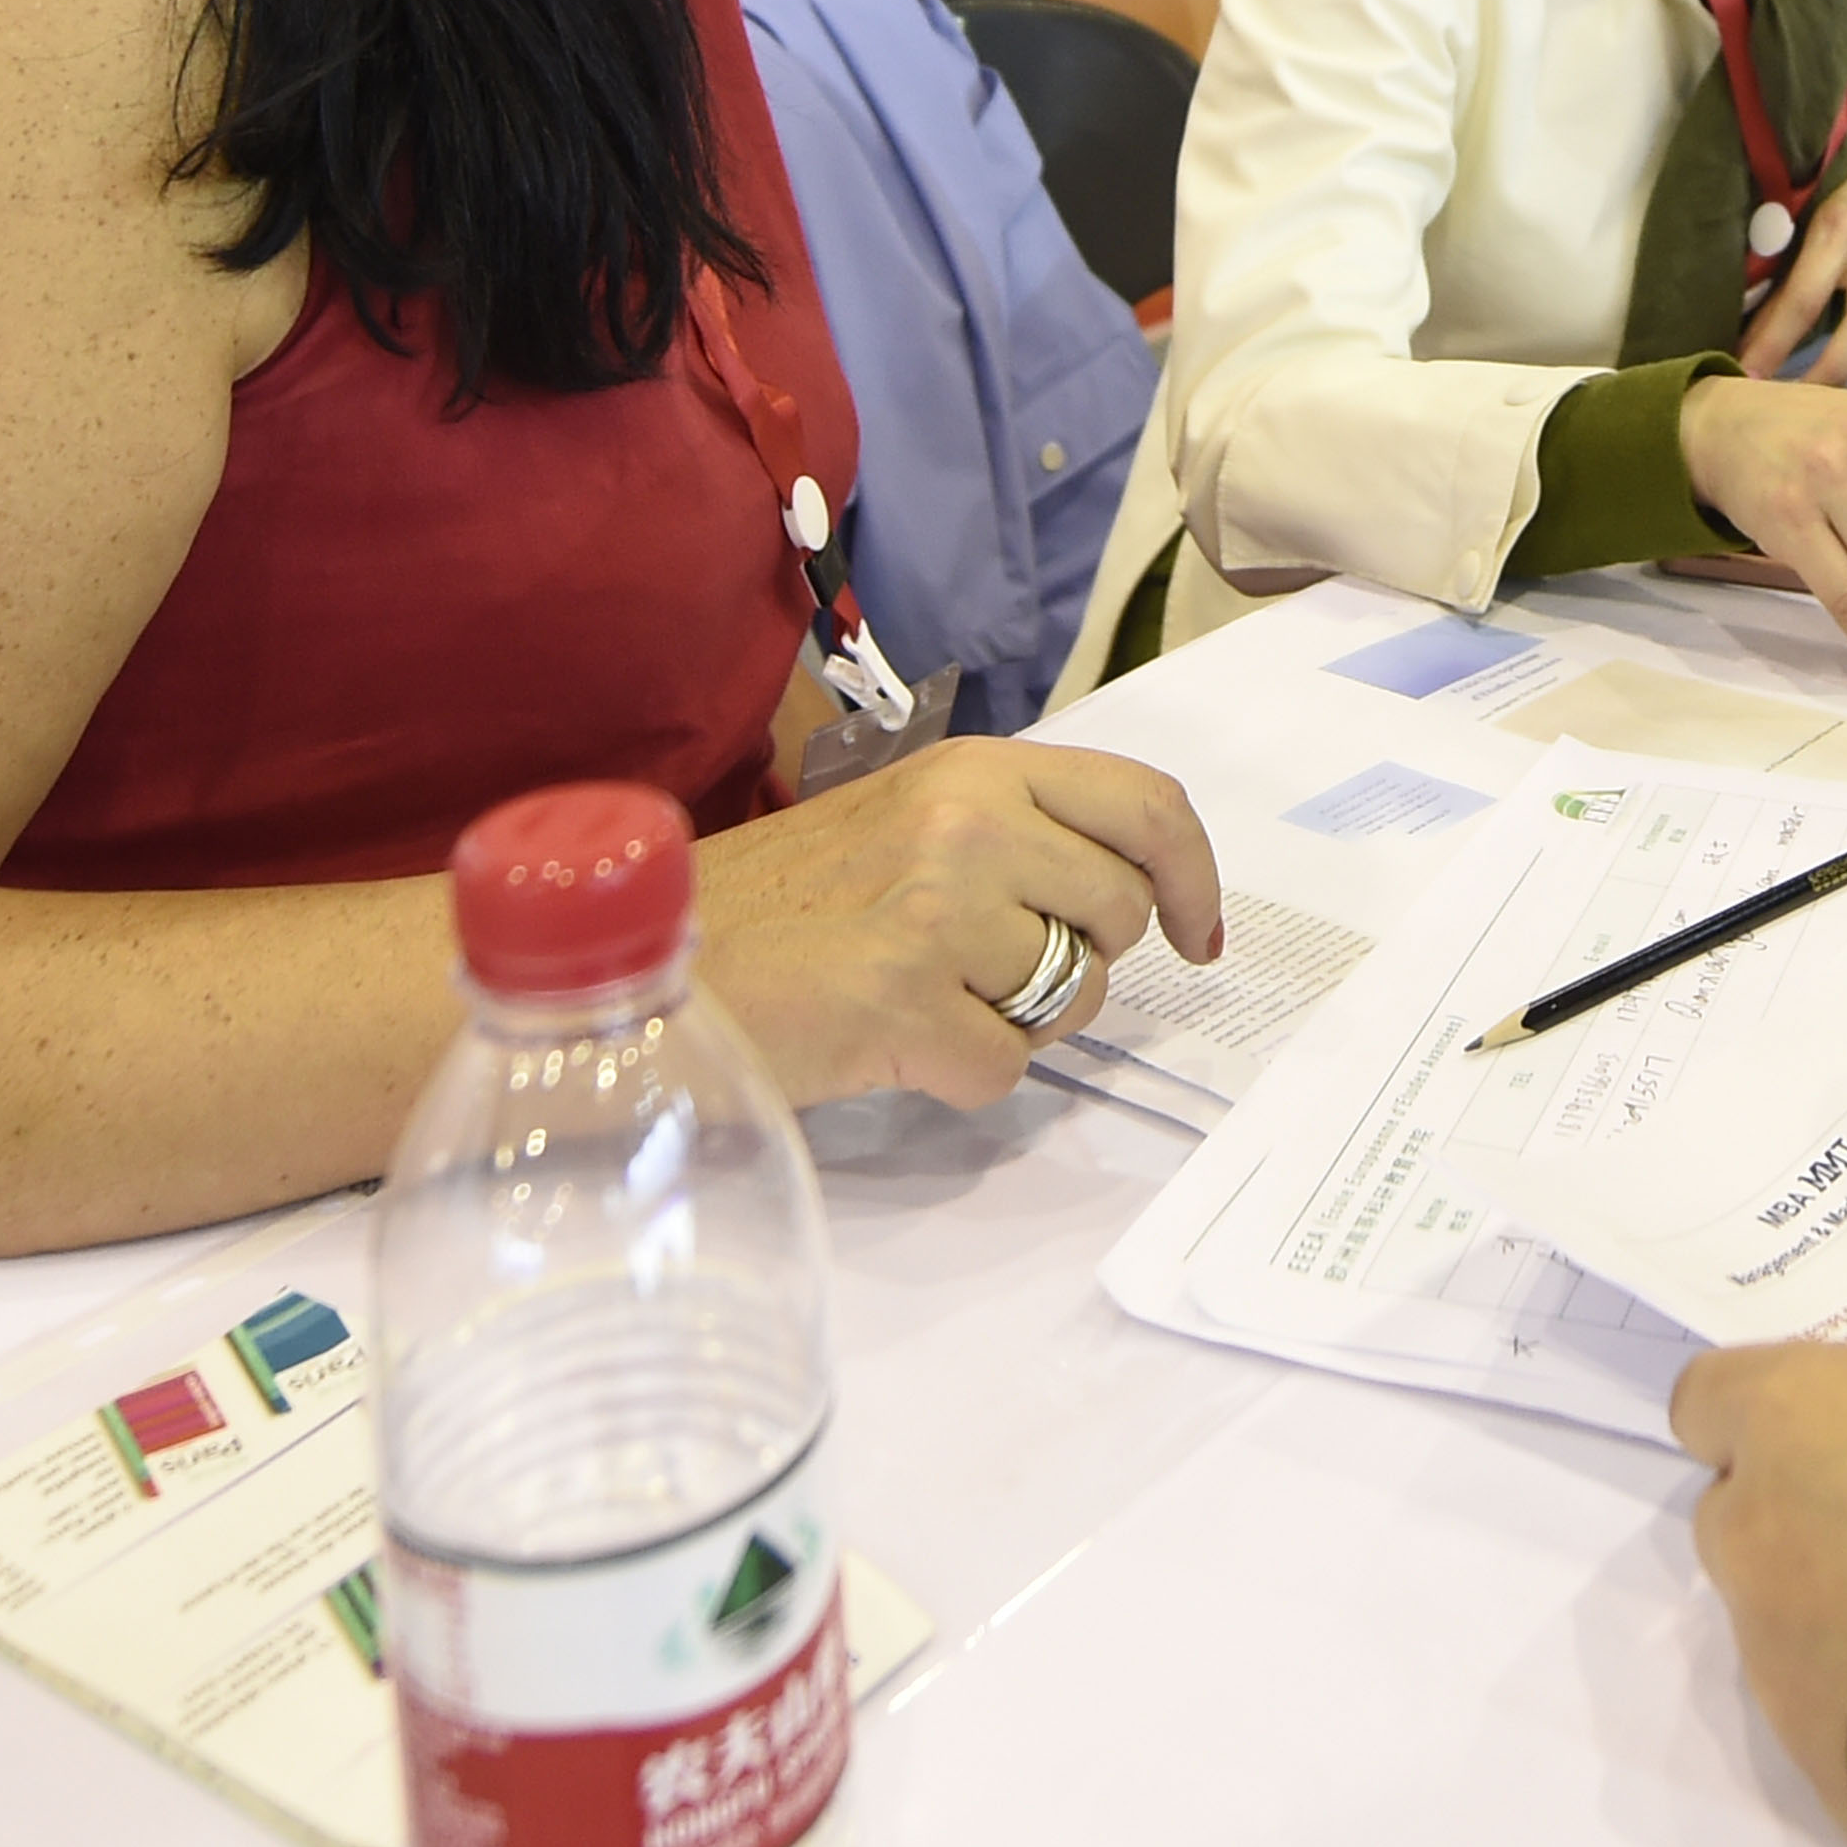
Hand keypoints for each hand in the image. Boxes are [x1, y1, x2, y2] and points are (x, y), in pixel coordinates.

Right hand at [690, 736, 1224, 1108]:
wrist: (651, 961)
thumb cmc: (771, 909)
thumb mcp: (899, 826)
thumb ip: (1006, 839)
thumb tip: (1116, 889)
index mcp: (973, 770)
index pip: (1146, 804)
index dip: (1191, 875)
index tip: (1196, 933)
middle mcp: (968, 822)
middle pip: (1118, 914)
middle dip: (1075, 965)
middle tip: (986, 977)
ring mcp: (940, 908)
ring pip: (1073, 997)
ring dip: (1015, 1021)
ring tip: (920, 1002)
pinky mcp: (906, 998)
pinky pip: (1005, 1066)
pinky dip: (958, 1076)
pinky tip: (889, 1045)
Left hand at [1672, 1345, 1846, 1844]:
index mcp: (1796, 1418)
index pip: (1710, 1402)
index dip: (1763, 1425)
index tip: (1819, 1440)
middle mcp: (1757, 1534)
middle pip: (1737, 1524)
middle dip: (1800, 1533)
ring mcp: (1773, 1659)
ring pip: (1782, 1635)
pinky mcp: (1815, 1760)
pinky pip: (1836, 1727)